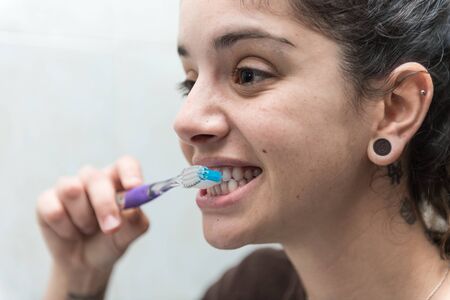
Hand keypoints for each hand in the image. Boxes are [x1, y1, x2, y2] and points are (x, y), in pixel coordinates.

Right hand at [37, 156, 149, 296]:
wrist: (86, 264)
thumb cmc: (111, 241)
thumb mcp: (129, 235)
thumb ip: (135, 221)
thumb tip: (133, 209)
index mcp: (118, 180)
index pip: (126, 164)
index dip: (129, 172)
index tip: (134, 187)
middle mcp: (93, 178)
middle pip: (96, 178)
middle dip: (104, 205)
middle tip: (112, 228)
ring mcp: (68, 186)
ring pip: (72, 190)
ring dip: (83, 219)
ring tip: (88, 229)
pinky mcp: (46, 200)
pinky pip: (54, 210)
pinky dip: (65, 229)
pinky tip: (70, 233)